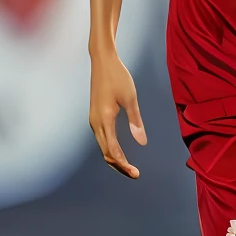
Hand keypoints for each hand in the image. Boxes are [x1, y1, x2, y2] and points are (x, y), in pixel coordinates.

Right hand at [89, 47, 145, 178]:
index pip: (113, 150)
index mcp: (104, 119)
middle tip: (134, 174)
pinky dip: (110, 149)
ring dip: (114, 159)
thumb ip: (135, 121)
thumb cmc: (118, 77)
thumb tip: (141, 142)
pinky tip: (119, 152)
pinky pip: (102, 139)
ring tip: (128, 167)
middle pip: (106, 152)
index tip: (136, 173)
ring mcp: (93, 120)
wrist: (102, 61)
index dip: (124, 164)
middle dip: (119, 166)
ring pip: (103, 147)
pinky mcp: (95, 116)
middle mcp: (95, 122)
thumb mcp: (130, 98)